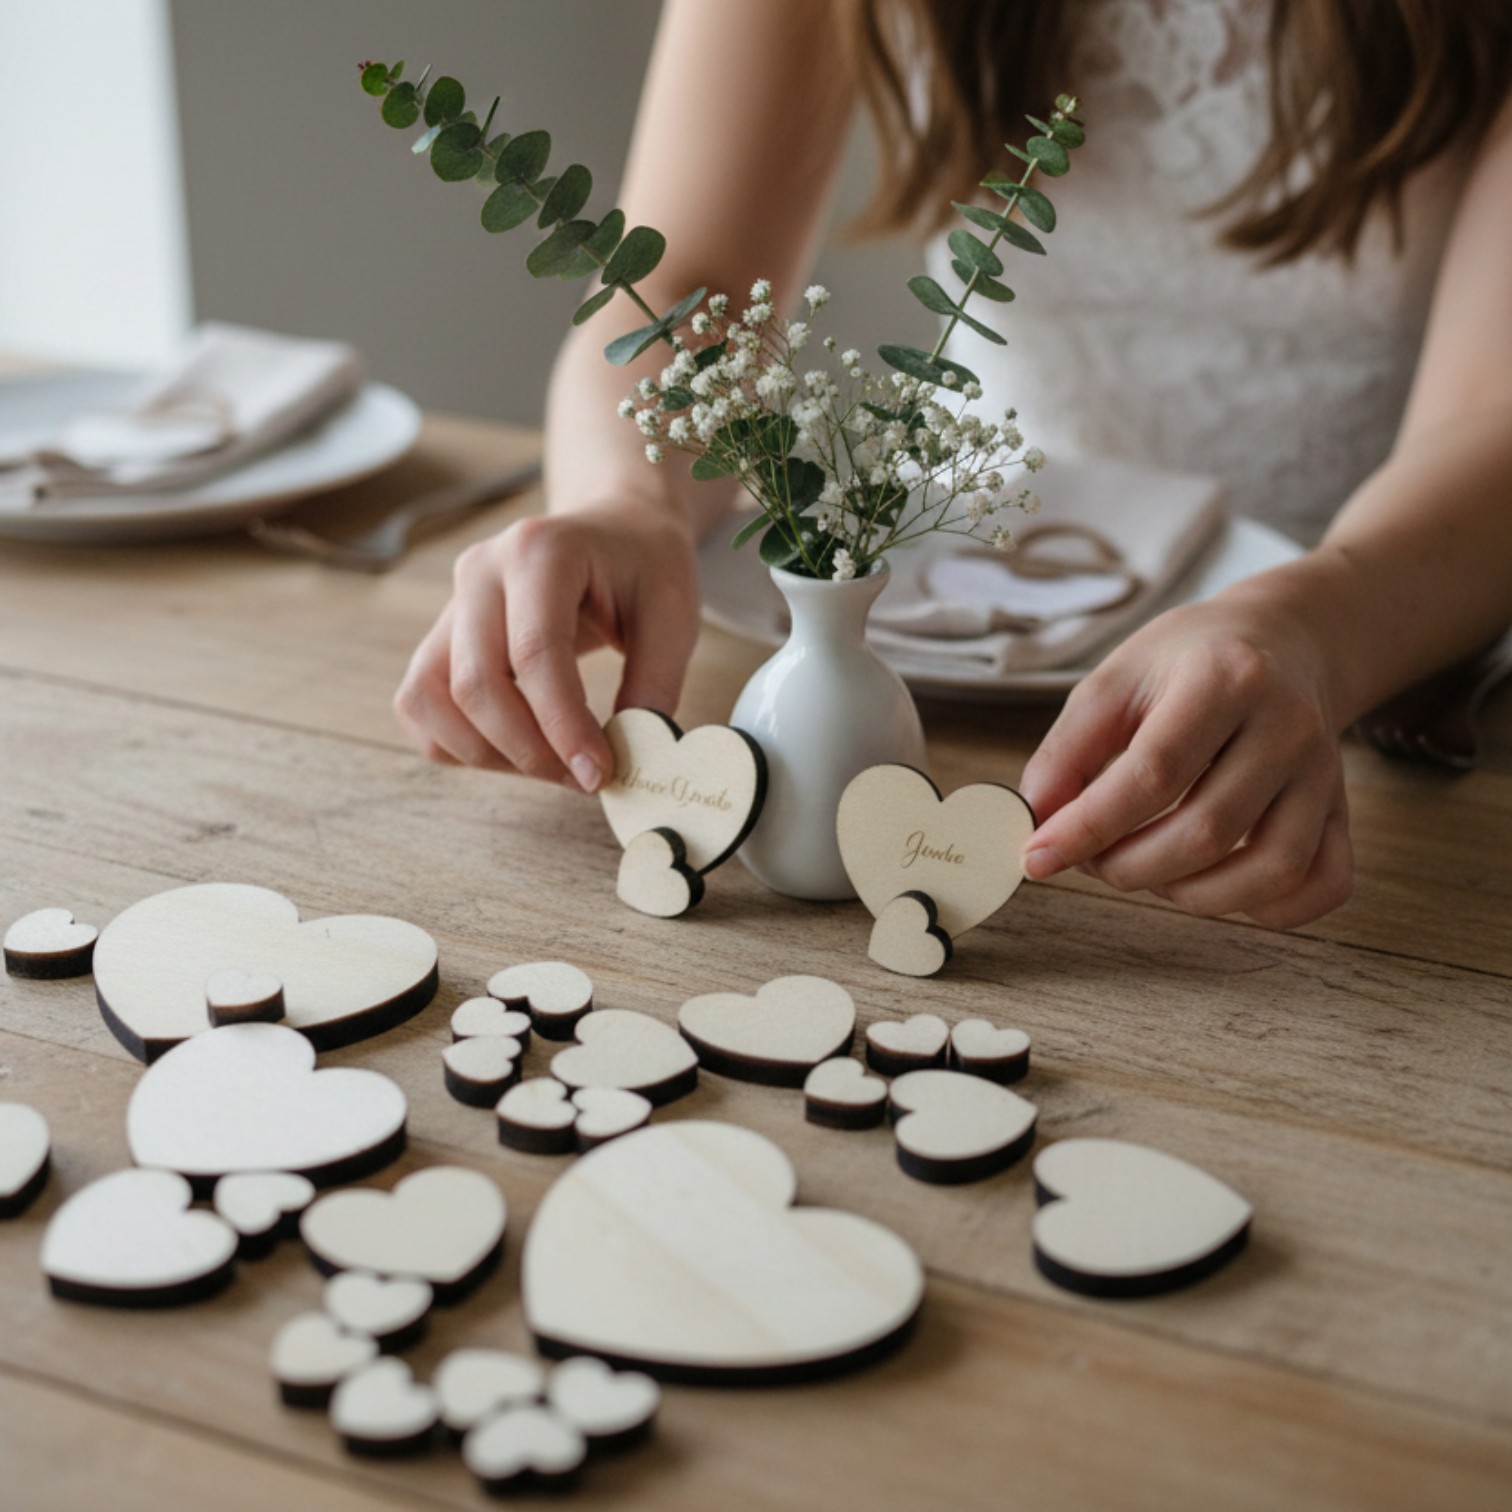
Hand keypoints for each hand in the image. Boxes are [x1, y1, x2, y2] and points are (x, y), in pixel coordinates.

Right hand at [393, 500, 700, 790]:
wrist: (615, 530)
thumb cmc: (645, 569)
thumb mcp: (674, 617)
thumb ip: (654, 686)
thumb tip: (631, 762)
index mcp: (540, 551)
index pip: (534, 653)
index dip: (562, 726)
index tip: (597, 772)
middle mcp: (480, 572)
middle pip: (476, 684)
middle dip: (529, 750)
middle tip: (584, 777)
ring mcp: (451, 603)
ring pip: (432, 700)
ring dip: (489, 753)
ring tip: (553, 765)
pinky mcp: (439, 637)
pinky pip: (420, 706)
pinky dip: (459, 744)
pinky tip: (517, 750)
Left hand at [1015, 595, 1353, 927]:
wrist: (1284, 639)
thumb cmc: (1189, 661)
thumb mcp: (1115, 678)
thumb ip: (1068, 749)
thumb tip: (1037, 818)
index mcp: (1224, 679)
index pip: (1153, 774)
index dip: (1088, 827)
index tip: (1038, 856)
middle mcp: (1287, 727)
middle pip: (1208, 830)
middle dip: (1129, 866)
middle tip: (1092, 859)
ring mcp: (1324, 773)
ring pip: (1270, 868)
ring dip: (1190, 895)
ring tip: (1145, 870)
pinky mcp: (1341, 809)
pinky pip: (1325, 883)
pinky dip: (1270, 908)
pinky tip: (1215, 887)